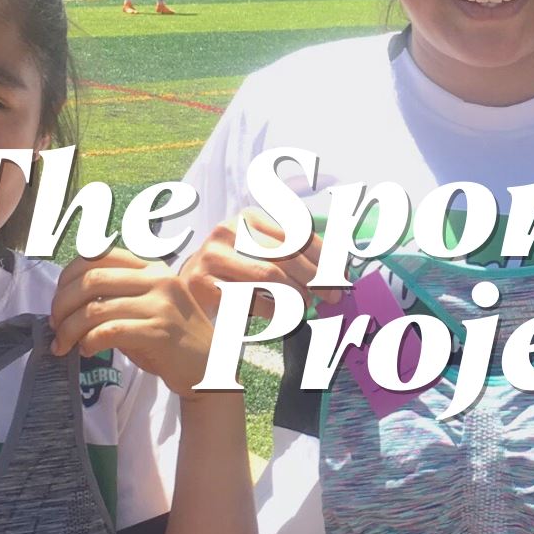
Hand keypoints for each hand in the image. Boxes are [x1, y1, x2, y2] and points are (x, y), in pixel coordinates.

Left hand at [50, 250, 215, 395]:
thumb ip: (117, 296)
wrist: (209, 368)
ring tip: (64, 344)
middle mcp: (158, 279)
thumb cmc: (173, 339)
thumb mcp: (148, 306)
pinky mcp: (159, 332)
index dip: (68, 276)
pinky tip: (87, 351)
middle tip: (55, 325)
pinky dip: (88, 342)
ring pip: (95, 308)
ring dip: (69, 329)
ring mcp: (161, 305)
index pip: (99, 255)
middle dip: (62, 304)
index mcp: (152, 267)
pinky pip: (109, 331)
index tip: (59, 299)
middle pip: (91, 279)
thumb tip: (67, 301)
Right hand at [178, 210, 337, 320]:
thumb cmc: (237, 270)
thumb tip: (341, 269)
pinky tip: (283, 316)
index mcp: (249, 217)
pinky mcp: (205, 284)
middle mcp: (229, 230)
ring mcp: (213, 256)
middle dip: (316, 278)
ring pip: (271, 276)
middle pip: (287, 255)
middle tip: (332, 297)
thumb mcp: (262, 251)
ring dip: (297, 295)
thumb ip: (297, 253)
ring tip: (305, 305)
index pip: (297, 233)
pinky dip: (275, 311)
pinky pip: (252, 300)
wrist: (190, 286)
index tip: (343, 278)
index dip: (325, 257)